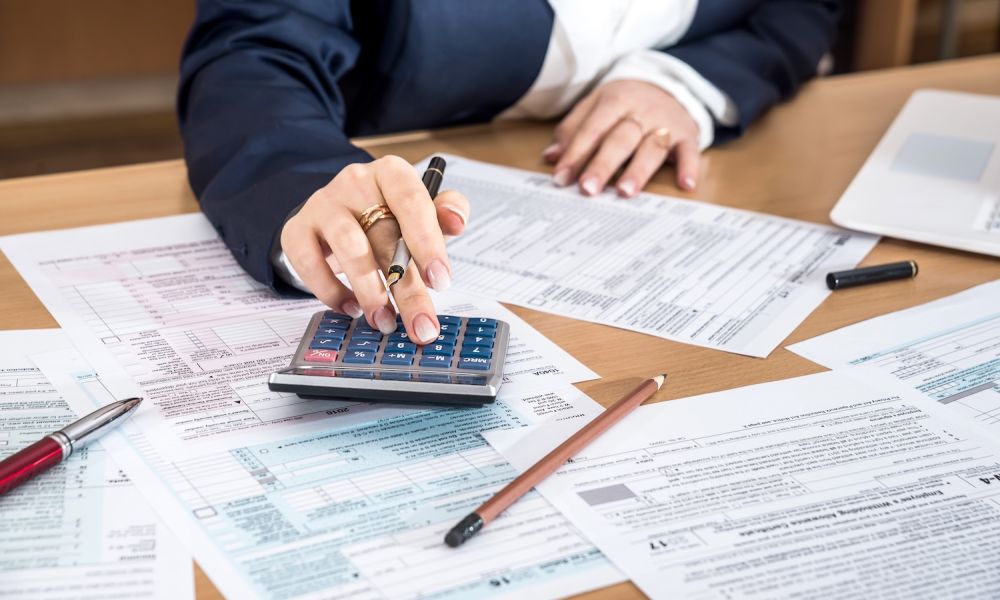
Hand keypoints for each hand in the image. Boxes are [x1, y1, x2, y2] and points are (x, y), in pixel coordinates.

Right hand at [280, 155, 469, 343]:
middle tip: (421, 325)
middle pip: (385, 236)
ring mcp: (323, 204)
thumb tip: (457, 220)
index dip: (428, 243)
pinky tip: (352, 308)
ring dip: (370, 291)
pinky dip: (332, 291)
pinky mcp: (297, 230)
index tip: (441, 281)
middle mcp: (356, 182)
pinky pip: (311, 263)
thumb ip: (444, 213)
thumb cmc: (386, 216)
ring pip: (349, 248)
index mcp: (392, 173)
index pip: (413, 202)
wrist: (335, 214)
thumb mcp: (419, 212)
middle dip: (407, 289)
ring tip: (384, 322)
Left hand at [544, 80, 700, 197]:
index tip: (561, 178)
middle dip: (603, 165)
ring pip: (652, 147)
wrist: (667, 86)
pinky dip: (689, 167)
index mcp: (614, 100)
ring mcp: (666, 123)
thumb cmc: (624, 104)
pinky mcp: (687, 135)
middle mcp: (641, 111)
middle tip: (588, 189)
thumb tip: (551, 157)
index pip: (592, 129)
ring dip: (639, 170)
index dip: (576, 154)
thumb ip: (573, 131)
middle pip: (620, 139)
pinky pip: (690, 151)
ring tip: (625, 192)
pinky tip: (685, 184)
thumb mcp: (595, 107)